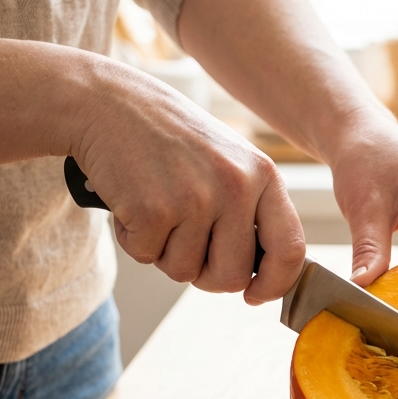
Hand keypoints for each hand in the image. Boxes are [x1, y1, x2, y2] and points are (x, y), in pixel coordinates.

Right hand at [72, 59, 305, 303]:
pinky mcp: (152, 210)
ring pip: (185, 272)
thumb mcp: (229, 162)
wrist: (107, 102)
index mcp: (264, 175)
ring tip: (155, 207)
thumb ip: (252, 211)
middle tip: (183, 243)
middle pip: (232, 276)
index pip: (290, 250)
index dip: (274, 284)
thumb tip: (261, 276)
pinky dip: (133, 240)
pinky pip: (147, 257)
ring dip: (164, 253)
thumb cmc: (171, 139)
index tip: (253, 295)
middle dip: (204, 274)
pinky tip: (131, 202)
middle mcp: (236, 186)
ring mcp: (195, 198)